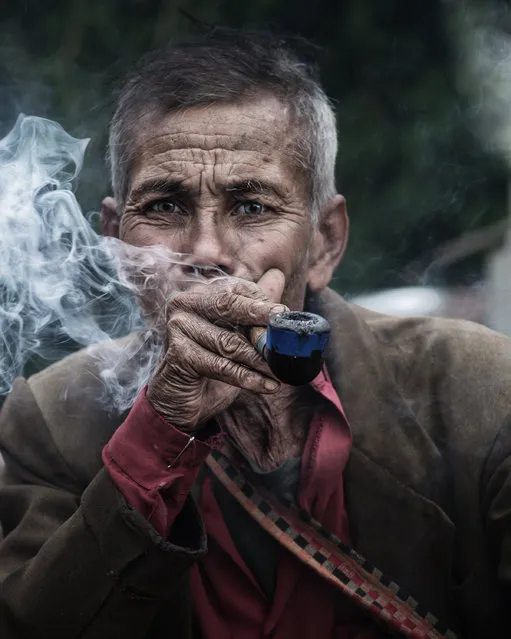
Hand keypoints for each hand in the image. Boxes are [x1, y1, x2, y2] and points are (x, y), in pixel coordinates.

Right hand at [146, 269, 286, 430]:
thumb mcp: (236, 333)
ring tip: (282, 369)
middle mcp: (185, 303)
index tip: (285, 316)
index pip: (236, 290)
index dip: (262, 303)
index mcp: (201, 293)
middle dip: (261, 321)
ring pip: (228, 342)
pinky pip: (221, 366)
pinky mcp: (178, 354)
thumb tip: (277, 275)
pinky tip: (270, 386)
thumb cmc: (211, 363)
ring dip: (260, 359)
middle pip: (228, 306)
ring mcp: (178, 327)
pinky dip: (248, 378)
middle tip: (286, 336)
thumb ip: (254, 307)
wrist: (180, 400)